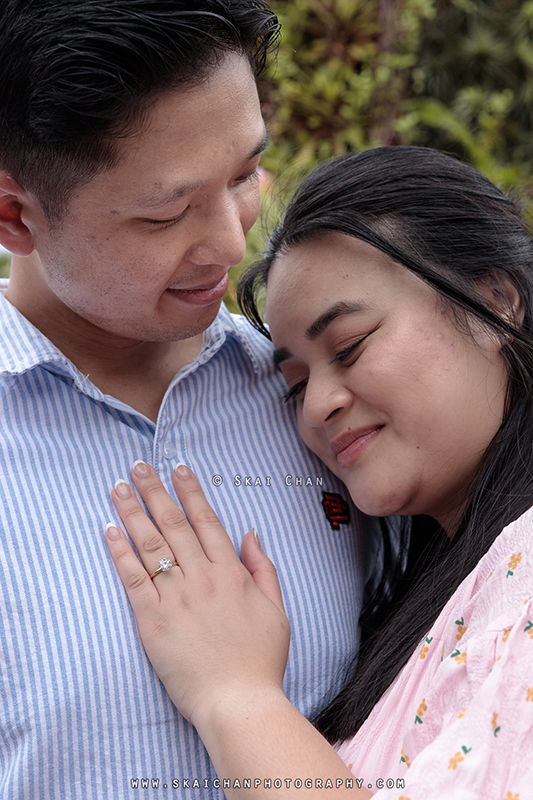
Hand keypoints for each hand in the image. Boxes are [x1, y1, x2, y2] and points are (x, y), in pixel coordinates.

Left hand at [105, 461, 289, 732]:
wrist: (239, 702)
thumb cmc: (260, 660)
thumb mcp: (276, 609)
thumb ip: (262, 568)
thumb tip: (251, 533)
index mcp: (231, 573)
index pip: (206, 520)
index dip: (190, 492)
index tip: (177, 468)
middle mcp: (203, 577)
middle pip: (174, 523)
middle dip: (154, 490)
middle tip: (138, 466)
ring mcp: (176, 597)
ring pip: (151, 544)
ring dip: (133, 511)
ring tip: (118, 487)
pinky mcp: (153, 621)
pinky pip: (133, 579)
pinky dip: (120, 552)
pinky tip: (109, 530)